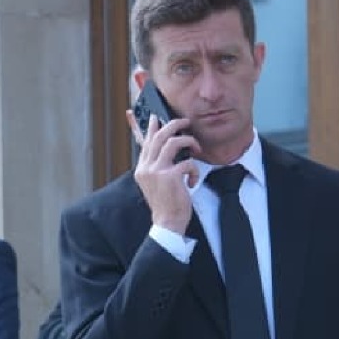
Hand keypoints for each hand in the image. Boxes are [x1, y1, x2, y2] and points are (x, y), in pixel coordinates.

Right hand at [127, 110, 200, 234]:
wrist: (167, 222)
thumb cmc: (166, 203)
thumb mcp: (157, 183)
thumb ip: (158, 167)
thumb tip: (166, 150)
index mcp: (142, 169)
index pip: (146, 142)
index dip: (152, 127)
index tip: (156, 116)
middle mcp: (146, 168)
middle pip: (159, 136)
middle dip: (175, 125)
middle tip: (186, 122)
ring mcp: (156, 171)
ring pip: (173, 142)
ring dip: (189, 142)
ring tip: (197, 148)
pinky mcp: (169, 176)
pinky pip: (187, 162)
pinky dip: (194, 170)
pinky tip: (193, 180)